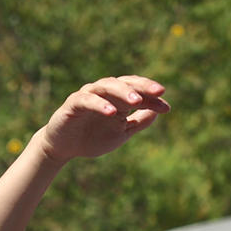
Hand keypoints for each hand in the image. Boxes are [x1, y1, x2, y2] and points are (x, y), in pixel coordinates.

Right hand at [35, 75, 169, 164]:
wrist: (64, 147)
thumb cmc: (92, 138)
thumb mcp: (120, 133)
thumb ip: (138, 123)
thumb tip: (158, 112)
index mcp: (118, 99)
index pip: (139, 93)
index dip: (153, 98)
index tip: (166, 108)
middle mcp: (105, 93)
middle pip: (125, 83)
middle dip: (142, 86)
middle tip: (158, 91)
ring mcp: (88, 95)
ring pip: (107, 86)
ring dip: (123, 91)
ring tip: (136, 100)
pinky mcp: (73, 103)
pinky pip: (87, 100)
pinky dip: (99, 104)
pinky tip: (111, 112)